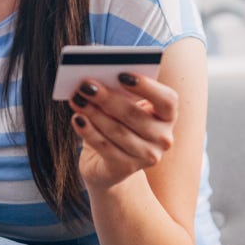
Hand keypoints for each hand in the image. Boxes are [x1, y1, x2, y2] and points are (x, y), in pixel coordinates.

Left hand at [68, 73, 177, 189]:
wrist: (107, 164)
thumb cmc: (117, 124)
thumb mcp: (121, 107)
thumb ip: (117, 92)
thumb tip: (96, 81)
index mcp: (167, 116)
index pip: (167, 100)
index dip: (146, 86)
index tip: (121, 74)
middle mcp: (163, 138)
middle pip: (135, 115)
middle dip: (107, 98)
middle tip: (86, 85)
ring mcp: (146, 157)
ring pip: (117, 131)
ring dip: (94, 113)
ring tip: (77, 99)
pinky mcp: (125, 169)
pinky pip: (105, 147)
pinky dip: (89, 131)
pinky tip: (77, 119)